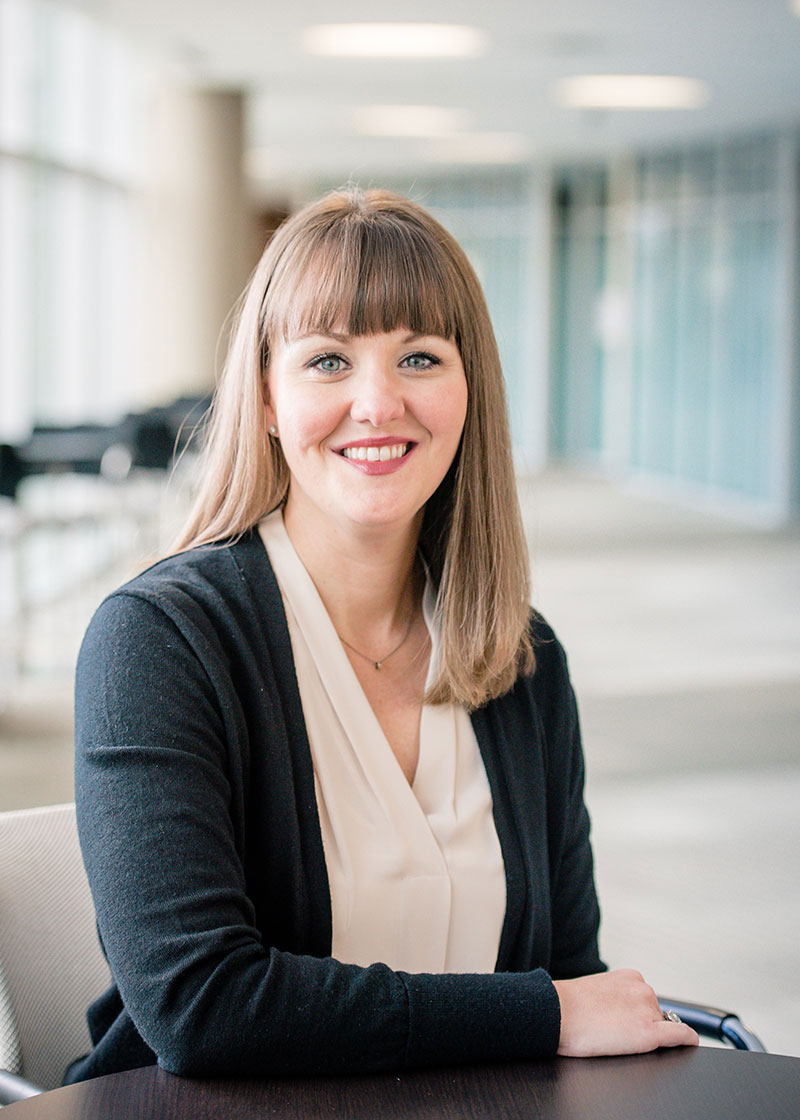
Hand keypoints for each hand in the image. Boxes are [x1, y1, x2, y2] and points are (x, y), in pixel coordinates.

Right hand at [553, 969, 699, 1056]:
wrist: (556, 1014)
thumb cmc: (567, 1006)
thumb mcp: (595, 989)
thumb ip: (614, 995)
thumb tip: (620, 1012)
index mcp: (630, 976)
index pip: (645, 999)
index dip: (637, 1013)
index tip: (628, 1021)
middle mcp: (643, 989)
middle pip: (656, 1013)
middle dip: (644, 1023)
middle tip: (619, 1033)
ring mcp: (647, 1010)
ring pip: (663, 1026)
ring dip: (651, 1033)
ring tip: (623, 1040)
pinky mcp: (649, 1032)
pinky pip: (680, 1036)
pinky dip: (687, 1040)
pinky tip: (689, 1044)